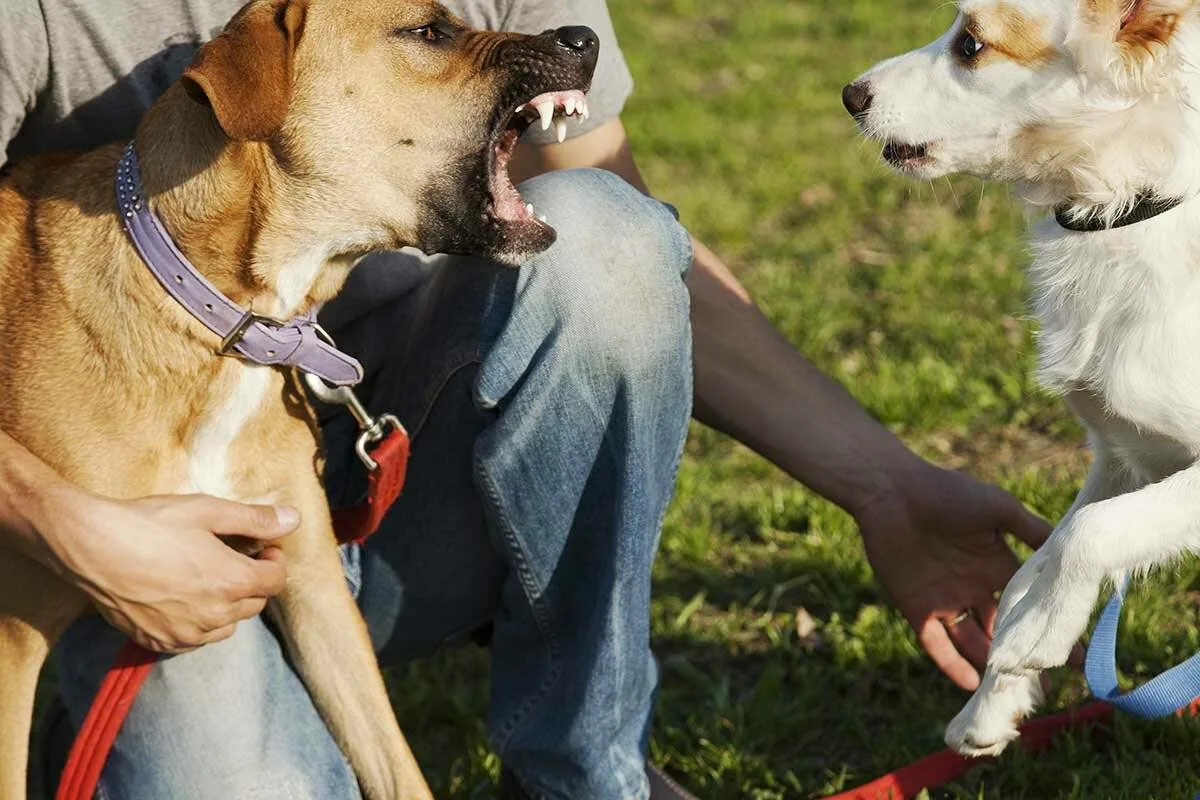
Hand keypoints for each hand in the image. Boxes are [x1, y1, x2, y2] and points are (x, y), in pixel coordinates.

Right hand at [38, 491, 298, 652]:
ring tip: (206, 577)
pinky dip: (200, 623)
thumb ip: (256, 519)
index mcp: (233, 582)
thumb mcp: (208, 510)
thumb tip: (294, 519)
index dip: (274, 560)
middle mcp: (215, 615)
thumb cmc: (151, 523)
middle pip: (255, 603)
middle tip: (233, 556)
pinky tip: (183, 598)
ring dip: (227, 604)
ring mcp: (186, 633)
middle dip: (252, 580)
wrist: (91, 547)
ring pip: (227, 625)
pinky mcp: (159, 642)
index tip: (262, 546)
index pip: (277, 580)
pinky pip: (196, 639)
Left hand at [855, 465, 1050, 690]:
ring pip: (973, 642)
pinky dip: (953, 665)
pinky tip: (972, 685)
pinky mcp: (916, 608)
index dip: (1048, 627)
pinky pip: (937, 644)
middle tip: (1047, 686)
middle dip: (1022, 656)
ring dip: (991, 667)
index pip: (1028, 604)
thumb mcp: (999, 508)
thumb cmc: (947, 493)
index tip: (1075, 655)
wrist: (892, 491)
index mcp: (996, 565)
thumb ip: (1032, 530)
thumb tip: (1071, 548)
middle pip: (1002, 630)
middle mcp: (974, 588)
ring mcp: (945, 600)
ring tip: (1013, 693)